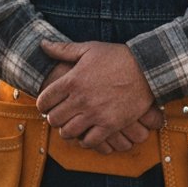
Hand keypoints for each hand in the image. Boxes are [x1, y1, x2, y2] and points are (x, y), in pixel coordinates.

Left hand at [35, 40, 159, 151]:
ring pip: (68, 132)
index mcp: (72, 80)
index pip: (45, 100)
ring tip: (70, 126)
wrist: (145, 69)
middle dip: (53, 118)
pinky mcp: (110, 125)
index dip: (42, 104)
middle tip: (58, 116)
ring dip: (66, 130)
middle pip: (54, 119)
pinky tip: (86, 133)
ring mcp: (95, 114)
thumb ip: (63, 49)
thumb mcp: (88, 48)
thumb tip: (42, 44)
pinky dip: (85, 140)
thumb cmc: (116, 57)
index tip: (46, 105)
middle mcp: (81, 99)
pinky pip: (90, 141)